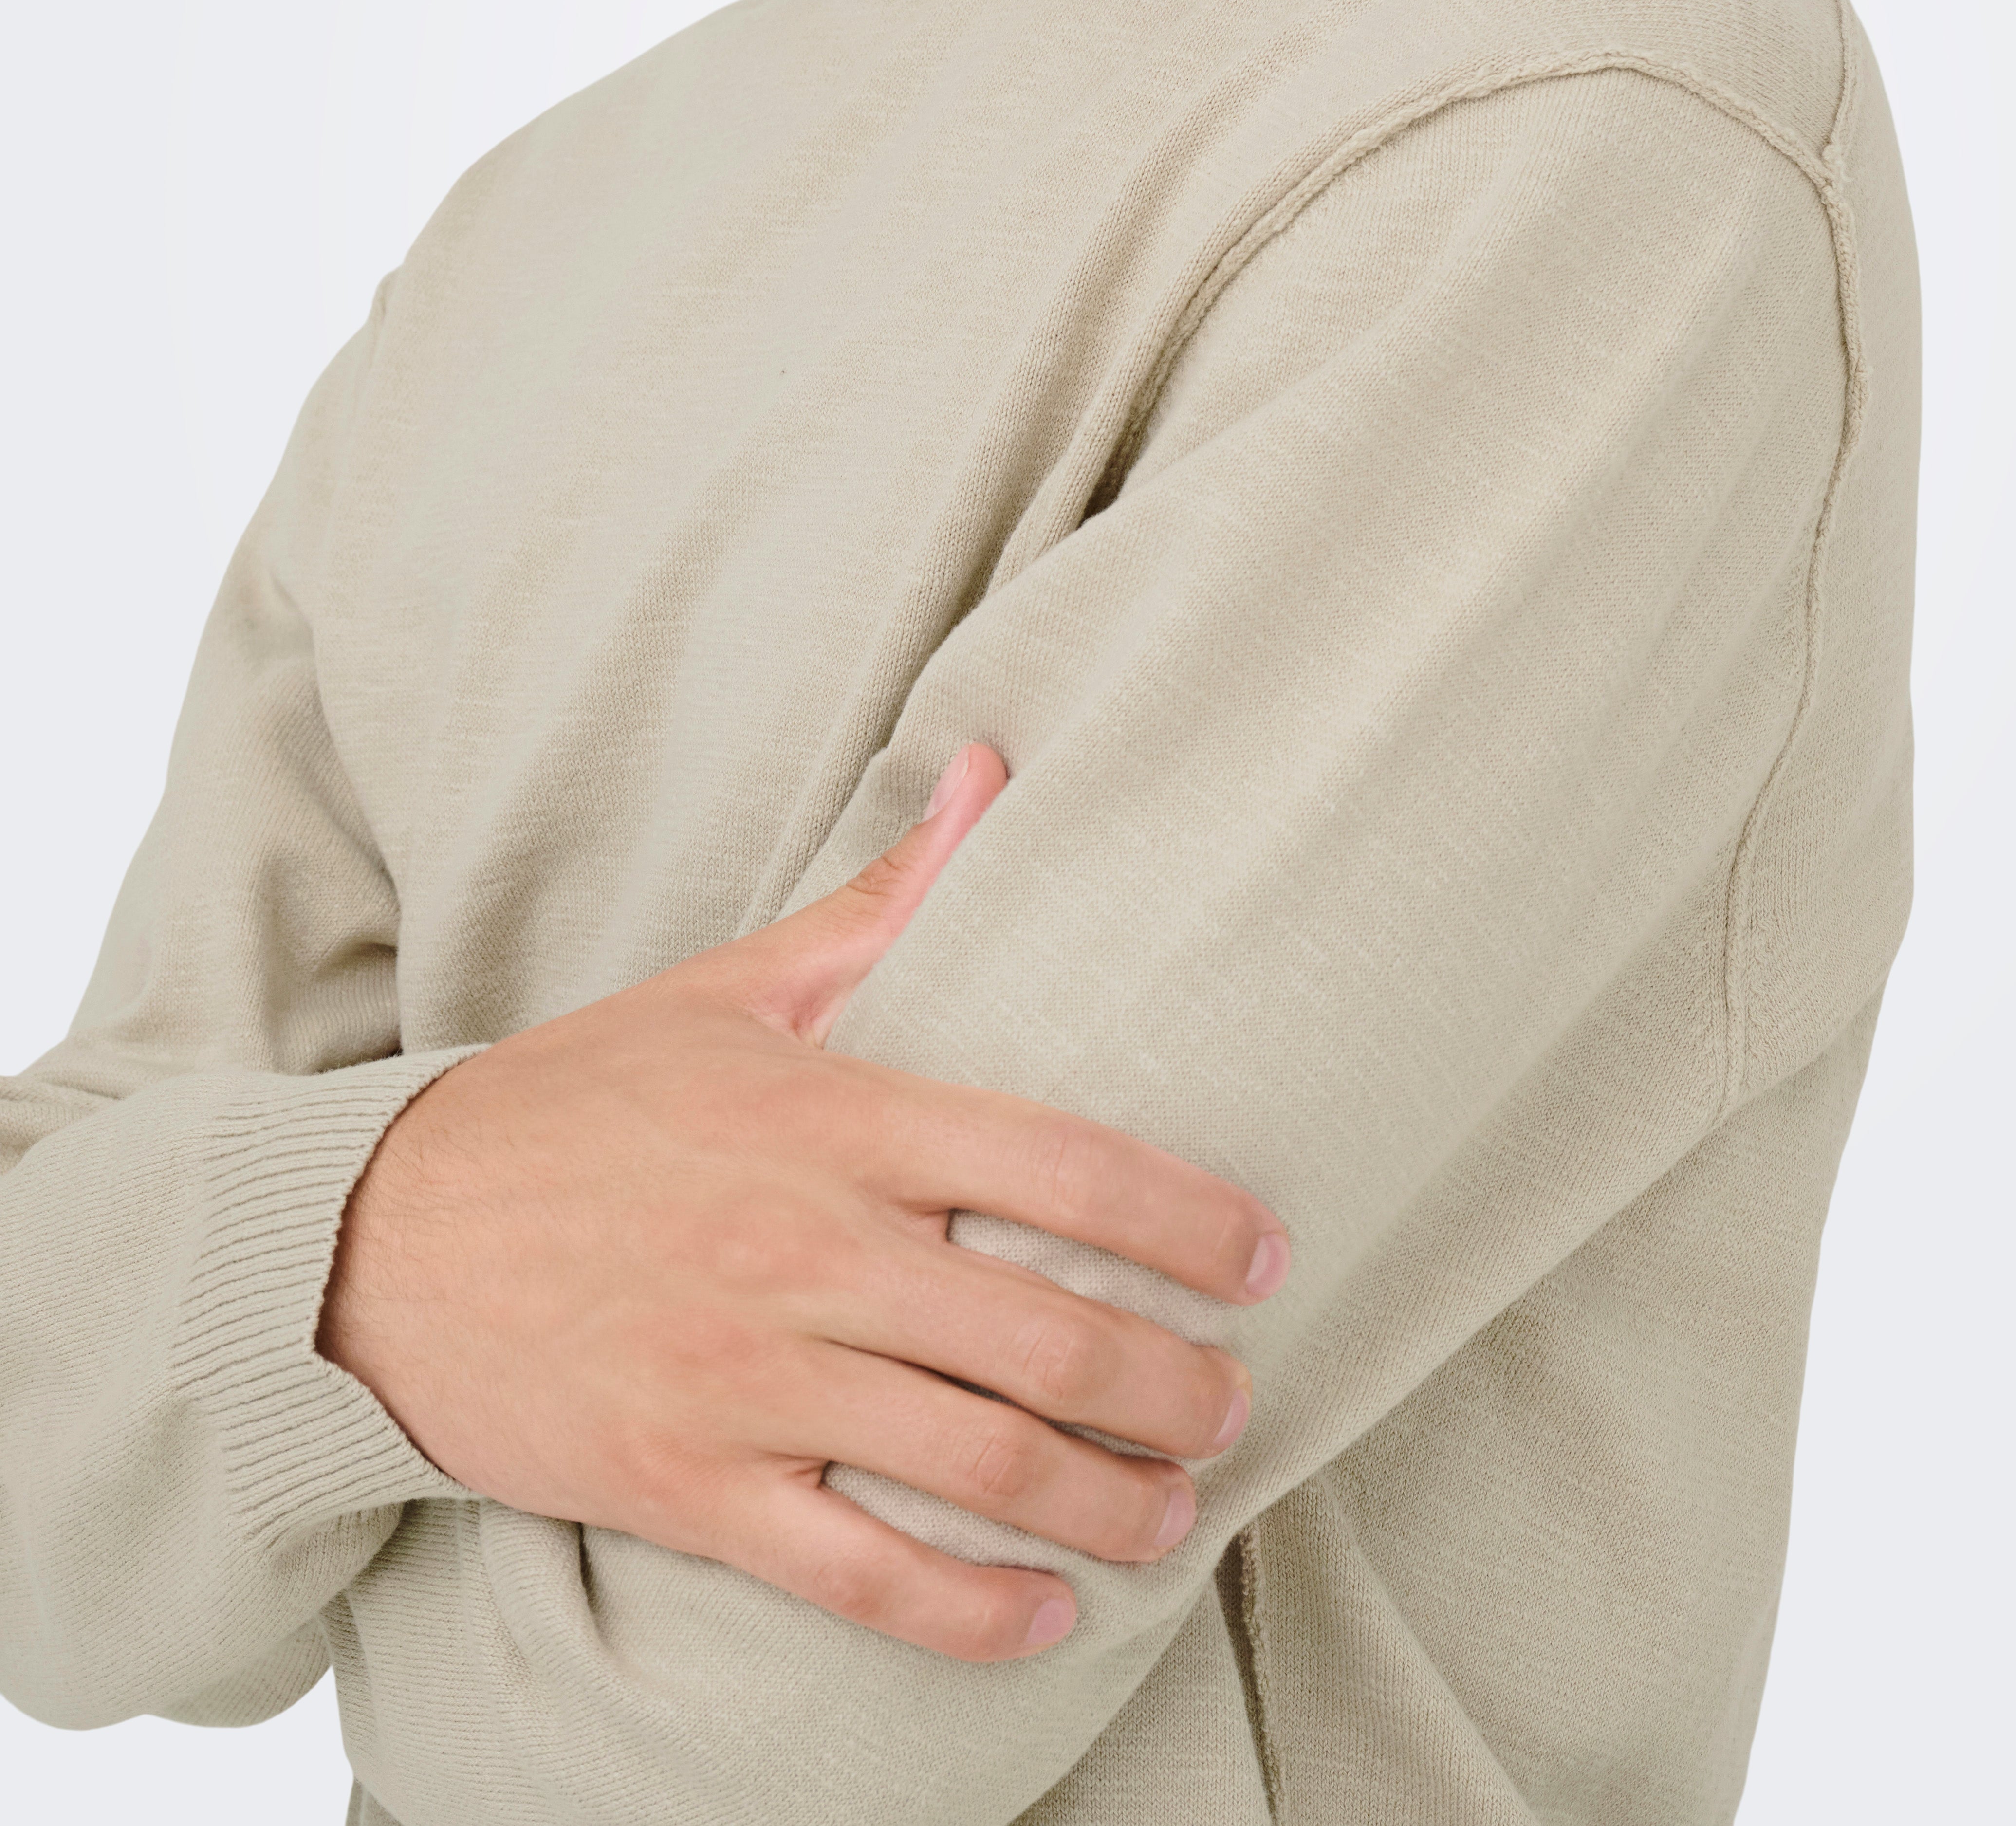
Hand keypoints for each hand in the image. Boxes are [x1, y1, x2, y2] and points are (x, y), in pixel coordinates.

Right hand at [318, 743, 1287, 1660]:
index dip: (1182, 1218)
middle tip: (1234, 1408)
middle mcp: (804, 1252)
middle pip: (1040, 1337)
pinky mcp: (685, 1486)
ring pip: (970, 1466)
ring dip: (1100, 1505)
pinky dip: (964, 1611)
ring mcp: (744, 1379)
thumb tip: (994, 772)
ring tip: (1174, 1515)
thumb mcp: (730, 989)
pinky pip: (854, 1572)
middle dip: (1168, 1388)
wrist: (375, 1239)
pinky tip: (1041, 1618)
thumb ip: (882, 901)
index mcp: (831, 1120)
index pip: (1054, 1164)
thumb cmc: (574, 1103)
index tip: (1265, 1259)